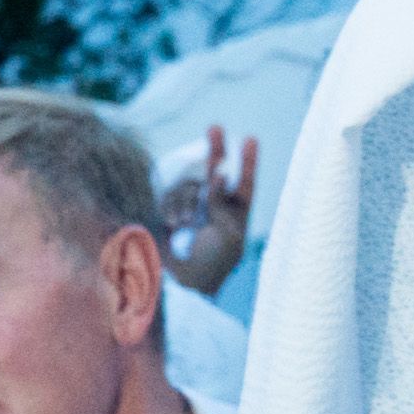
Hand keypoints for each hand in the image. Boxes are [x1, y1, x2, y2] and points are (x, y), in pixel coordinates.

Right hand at [155, 127, 258, 297]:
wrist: (178, 286)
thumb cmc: (211, 264)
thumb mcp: (228, 232)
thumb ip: (222, 200)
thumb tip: (216, 172)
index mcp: (235, 218)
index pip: (243, 185)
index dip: (247, 161)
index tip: (250, 138)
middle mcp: (213, 211)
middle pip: (216, 172)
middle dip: (215, 150)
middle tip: (214, 127)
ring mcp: (188, 211)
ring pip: (190, 184)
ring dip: (186, 199)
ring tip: (183, 223)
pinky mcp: (164, 213)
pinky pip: (168, 195)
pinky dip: (171, 206)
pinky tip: (172, 224)